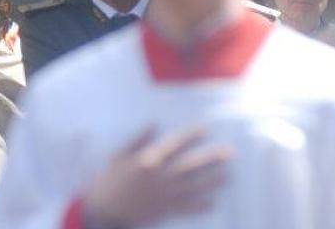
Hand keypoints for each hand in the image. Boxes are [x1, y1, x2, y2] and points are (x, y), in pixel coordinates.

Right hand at [83, 126, 231, 227]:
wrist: (105, 209)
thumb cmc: (109, 180)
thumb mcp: (118, 155)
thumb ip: (137, 139)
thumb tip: (153, 123)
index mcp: (148, 160)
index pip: (174, 144)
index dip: (191, 135)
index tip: (206, 129)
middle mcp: (160, 176)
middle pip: (191, 165)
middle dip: (211, 157)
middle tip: (229, 152)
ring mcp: (164, 194)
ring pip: (194, 186)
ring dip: (212, 181)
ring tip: (228, 176)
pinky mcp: (164, 209)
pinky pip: (186, 208)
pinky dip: (200, 206)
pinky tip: (212, 203)